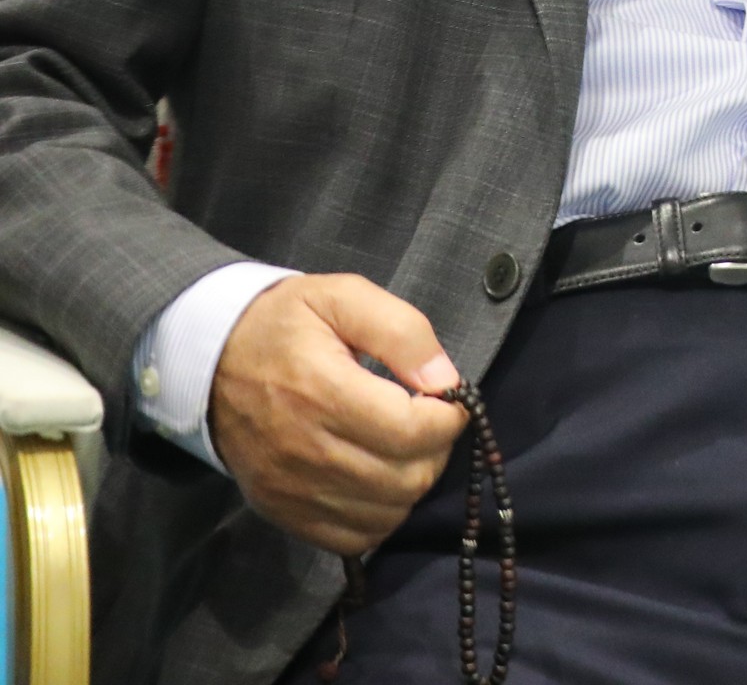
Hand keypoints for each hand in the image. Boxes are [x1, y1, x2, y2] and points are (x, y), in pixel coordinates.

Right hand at [208, 273, 468, 554]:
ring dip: (411, 483)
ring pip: (385, 513)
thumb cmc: (284, 324)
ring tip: (404, 448)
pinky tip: (379, 480)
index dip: (449, 418)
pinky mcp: (279, 510)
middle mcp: (304, 449)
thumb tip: (445, 380)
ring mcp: (289, 488)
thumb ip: (402, 331)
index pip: (413, 431)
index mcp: (322, 390)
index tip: (448, 399)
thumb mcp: (343, 297)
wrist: (208, 360)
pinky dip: (378, 516)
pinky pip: (349, 538)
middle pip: (406, 478)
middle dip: (436, 451)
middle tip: (428, 423)